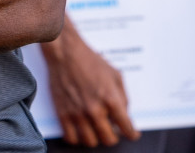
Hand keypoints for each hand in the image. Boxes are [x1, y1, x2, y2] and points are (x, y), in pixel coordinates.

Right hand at [42, 26, 138, 146]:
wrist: (65, 52)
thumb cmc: (90, 61)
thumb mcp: (116, 76)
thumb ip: (123, 99)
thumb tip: (124, 116)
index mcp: (111, 100)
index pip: (127, 129)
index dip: (132, 134)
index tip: (131, 133)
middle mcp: (95, 109)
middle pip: (109, 139)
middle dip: (114, 136)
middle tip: (112, 129)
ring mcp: (77, 112)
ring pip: (90, 142)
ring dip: (96, 138)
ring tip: (95, 129)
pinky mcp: (62, 112)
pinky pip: (71, 137)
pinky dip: (76, 138)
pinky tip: (80, 130)